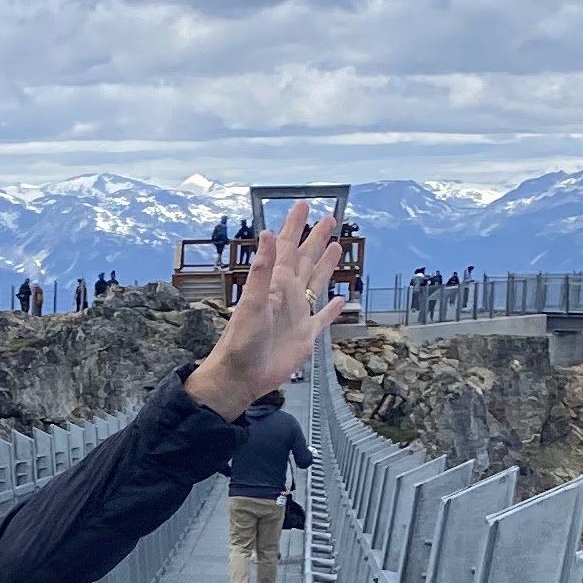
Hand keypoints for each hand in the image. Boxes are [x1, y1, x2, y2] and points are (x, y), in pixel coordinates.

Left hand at [184, 201, 351, 415]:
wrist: (241, 377)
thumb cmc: (241, 342)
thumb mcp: (252, 302)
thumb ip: (261, 269)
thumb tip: (266, 234)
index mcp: (275, 284)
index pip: (287, 247)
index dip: (295, 226)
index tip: (303, 205)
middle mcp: (288, 295)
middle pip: (306, 260)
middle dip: (316, 239)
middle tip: (329, 218)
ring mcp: (298, 315)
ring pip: (316, 283)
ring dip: (326, 265)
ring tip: (336, 247)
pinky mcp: (306, 336)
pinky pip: (323, 318)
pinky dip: (333, 309)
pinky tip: (341, 299)